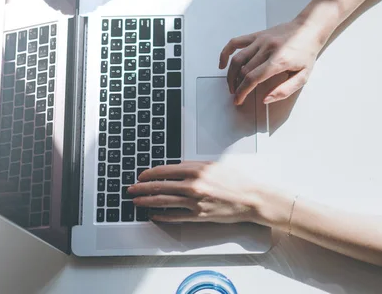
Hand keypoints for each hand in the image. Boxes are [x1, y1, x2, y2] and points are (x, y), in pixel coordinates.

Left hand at [127, 162, 260, 223]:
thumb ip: (192, 166)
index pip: (164, 170)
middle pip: (160, 186)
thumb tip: (174, 168)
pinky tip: (154, 214)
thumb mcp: (213, 165)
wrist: (250, 198)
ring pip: (163, 201)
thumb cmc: (235, 180)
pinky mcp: (198, 215)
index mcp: (196, 169)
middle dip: (142, 188)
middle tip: (131, 190)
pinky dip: (162, 216)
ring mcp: (195, 202)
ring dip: (147, 201)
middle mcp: (193, 185)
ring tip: (137, 202)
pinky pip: (174, 216)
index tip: (141, 176)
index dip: (149, 174)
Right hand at [219, 20, 323, 104]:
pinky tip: (223, 64)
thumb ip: (284, 90)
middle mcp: (267, 49)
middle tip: (237, 95)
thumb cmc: (306, 53)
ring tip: (231, 84)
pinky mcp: (257, 35)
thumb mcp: (303, 76)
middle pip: (243, 70)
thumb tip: (266, 99)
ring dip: (231, 74)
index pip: (253, 78)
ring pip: (237, 59)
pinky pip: (235, 42)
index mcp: (279, 60)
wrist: (309, 29)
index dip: (242, 92)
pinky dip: (225, 53)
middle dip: (237, 86)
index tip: (238, 100)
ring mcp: (260, 40)